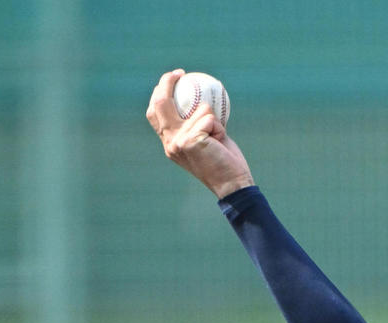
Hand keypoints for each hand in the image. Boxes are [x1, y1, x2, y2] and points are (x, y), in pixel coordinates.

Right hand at [146, 69, 253, 198]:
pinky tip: (220, 141)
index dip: (159, 92)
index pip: (154, 113)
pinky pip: (208, 118)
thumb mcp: (205, 140)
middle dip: (167, 82)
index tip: (173, 79)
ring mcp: (178, 141)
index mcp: (169, 143)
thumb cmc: (224, 162)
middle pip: (160, 103)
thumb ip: (196, 124)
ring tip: (217, 137)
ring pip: (196, 109)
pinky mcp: (190, 140)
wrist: (233, 185)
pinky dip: (219, 126)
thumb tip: (198, 99)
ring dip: (211, 117)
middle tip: (180, 73)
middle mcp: (169, 142)